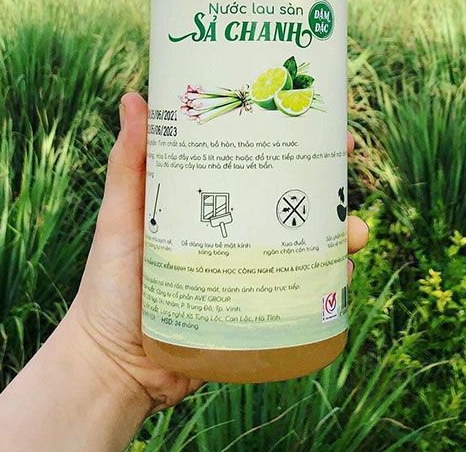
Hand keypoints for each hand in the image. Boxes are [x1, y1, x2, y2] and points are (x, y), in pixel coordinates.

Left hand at [65, 92, 369, 414]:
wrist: (112, 367)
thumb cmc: (108, 284)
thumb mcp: (121, 216)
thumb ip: (127, 163)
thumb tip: (132, 98)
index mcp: (211, 201)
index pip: (258, 163)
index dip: (294, 142)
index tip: (322, 122)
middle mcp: (238, 231)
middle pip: (293, 200)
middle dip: (331, 187)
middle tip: (347, 173)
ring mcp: (250, 271)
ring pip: (308, 246)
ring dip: (341, 236)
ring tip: (356, 236)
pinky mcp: (257, 311)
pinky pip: (301, 293)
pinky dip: (328, 284)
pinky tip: (343, 278)